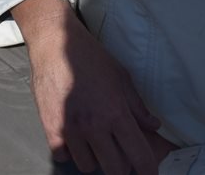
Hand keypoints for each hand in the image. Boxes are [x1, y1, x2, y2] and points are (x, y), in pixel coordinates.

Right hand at [12, 0, 174, 173]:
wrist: (56, 43)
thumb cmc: (90, 56)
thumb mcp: (121, 77)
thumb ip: (137, 106)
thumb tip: (153, 125)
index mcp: (117, 113)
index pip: (139, 157)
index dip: (148, 170)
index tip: (149, 173)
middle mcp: (95, 126)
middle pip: (115, 169)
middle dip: (122, 166)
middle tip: (120, 154)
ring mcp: (71, 129)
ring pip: (88, 167)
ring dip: (94, 159)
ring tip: (94, 144)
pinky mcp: (51, 127)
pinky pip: (62, 156)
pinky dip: (69, 152)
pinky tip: (74, 138)